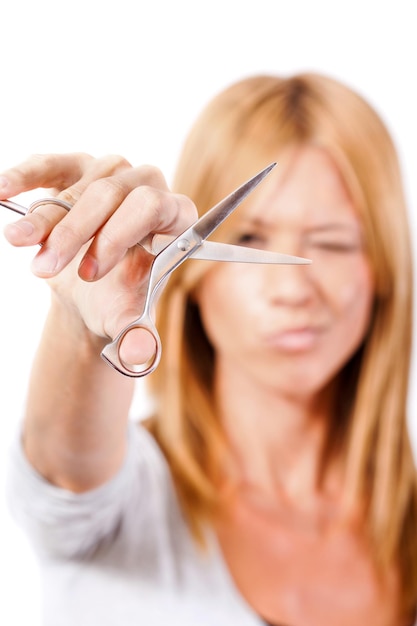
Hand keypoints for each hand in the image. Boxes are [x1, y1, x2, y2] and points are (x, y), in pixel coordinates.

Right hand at [1, 153, 196, 363]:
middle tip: (45, 268)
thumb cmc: (115, 303)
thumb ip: (136, 338)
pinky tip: (3, 191)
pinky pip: (52, 163)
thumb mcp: (125, 321)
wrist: (88, 293)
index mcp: (175, 219)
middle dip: (75, 232)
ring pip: (81, 183)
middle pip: (113, 192)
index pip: (152, 207)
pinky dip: (25, 176)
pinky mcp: (78, 168)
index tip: (89, 273)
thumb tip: (138, 357)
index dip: (118, 235)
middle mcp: (150, 187)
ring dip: (46, 217)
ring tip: (18, 243)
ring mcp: (114, 174)